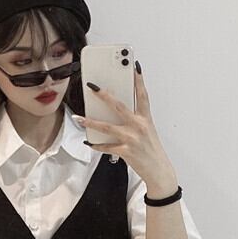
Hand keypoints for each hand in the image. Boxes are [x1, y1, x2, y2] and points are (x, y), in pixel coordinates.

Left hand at [77, 64, 177, 189]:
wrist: (159, 171)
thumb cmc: (152, 151)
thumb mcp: (148, 132)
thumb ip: (135, 122)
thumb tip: (118, 114)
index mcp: (146, 119)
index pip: (143, 96)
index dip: (139, 80)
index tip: (134, 67)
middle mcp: (139, 126)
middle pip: (119, 106)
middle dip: (104, 95)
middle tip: (93, 87)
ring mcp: (132, 139)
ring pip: (107, 127)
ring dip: (90, 122)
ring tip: (79, 117)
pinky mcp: (126, 151)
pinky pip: (106, 147)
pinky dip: (96, 145)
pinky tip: (88, 143)